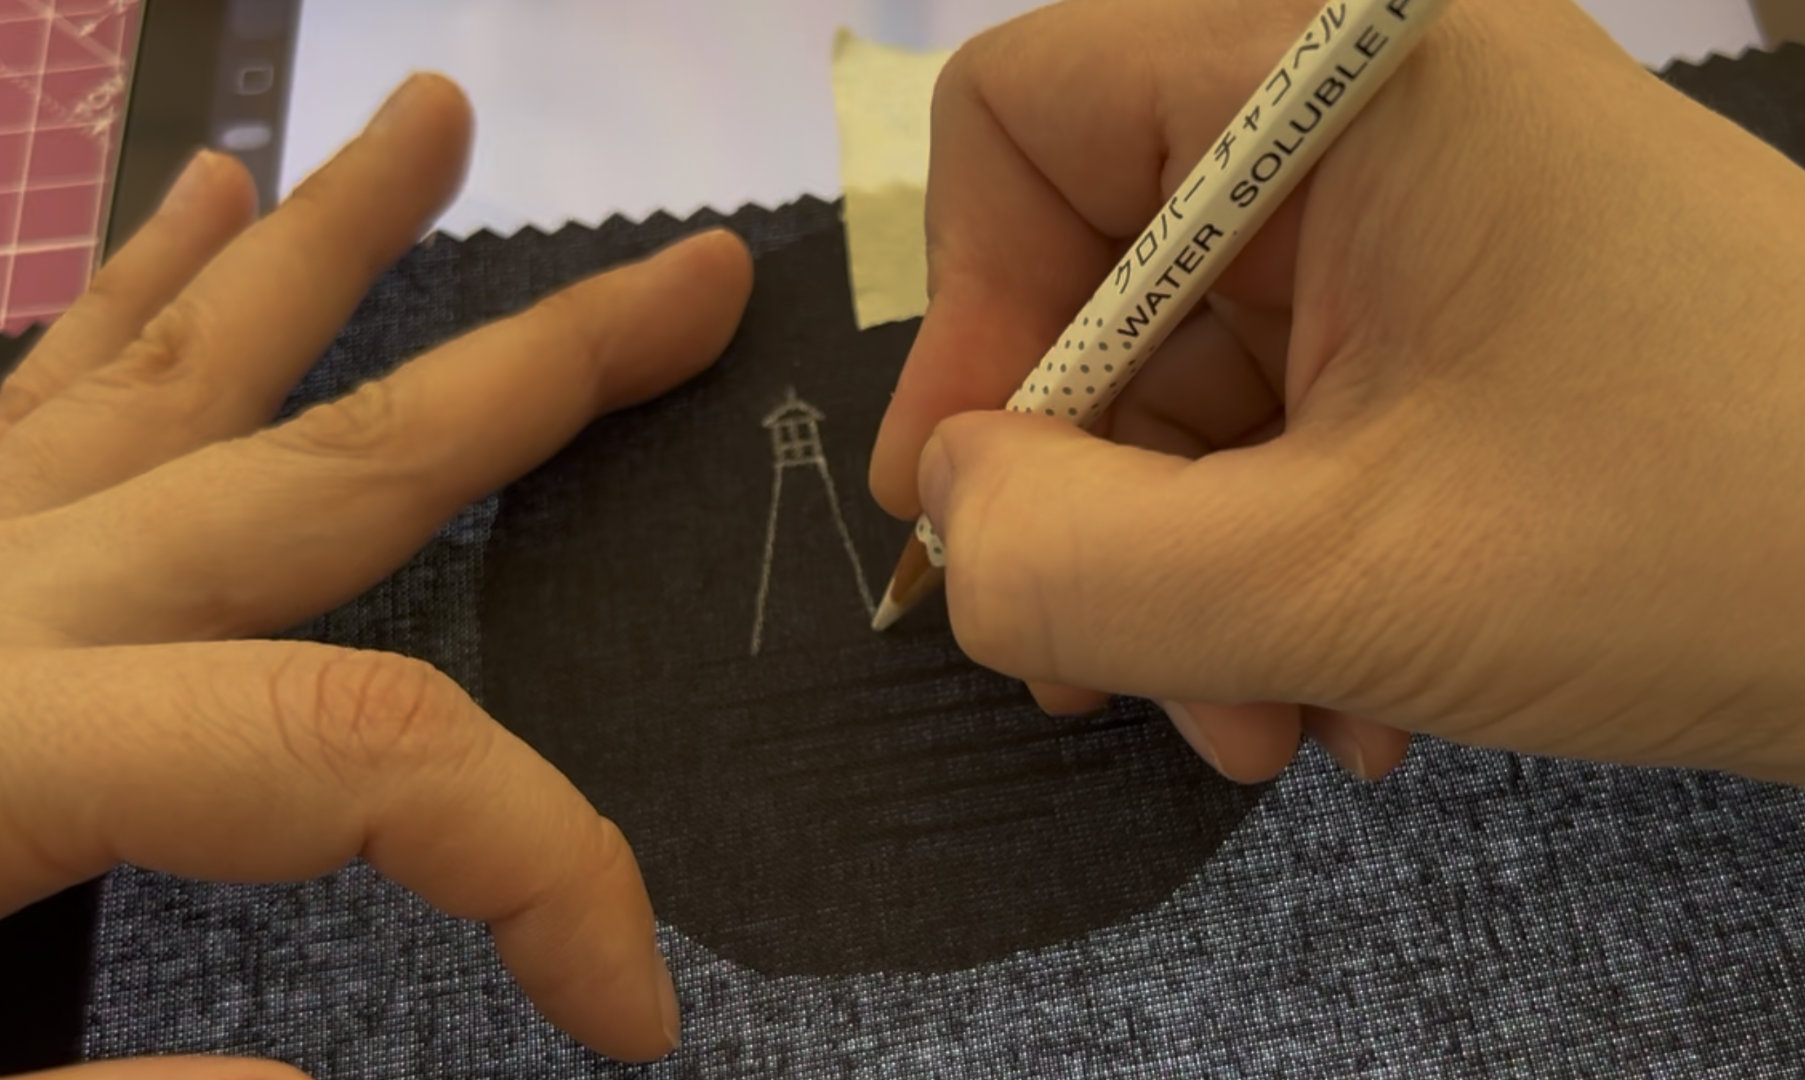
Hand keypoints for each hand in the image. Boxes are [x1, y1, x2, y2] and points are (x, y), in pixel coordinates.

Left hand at [0, 74, 751, 1068]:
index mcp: (1, 747)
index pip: (366, 756)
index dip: (545, 876)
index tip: (635, 1011)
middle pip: (330, 463)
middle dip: (540, 371)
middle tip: (692, 281)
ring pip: (172, 363)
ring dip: (325, 243)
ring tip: (430, 122)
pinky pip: (30, 384)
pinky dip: (129, 289)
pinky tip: (191, 203)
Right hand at [869, 0, 1804, 803]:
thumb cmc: (1704, 543)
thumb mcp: (1347, 577)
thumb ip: (1077, 563)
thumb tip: (947, 528)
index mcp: (1339, 68)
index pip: (1027, 116)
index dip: (970, 317)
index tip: (973, 509)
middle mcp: (1373, 111)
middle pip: (1110, 279)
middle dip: (1106, 508)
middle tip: (1122, 689)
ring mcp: (1433, 219)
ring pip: (1205, 384)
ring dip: (1206, 578)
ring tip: (1282, 725)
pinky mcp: (1477, 319)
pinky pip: (1301, 427)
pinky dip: (1294, 571)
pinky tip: (1362, 697)